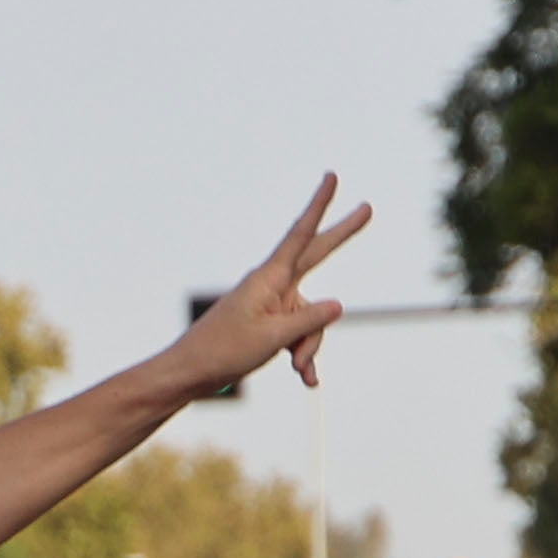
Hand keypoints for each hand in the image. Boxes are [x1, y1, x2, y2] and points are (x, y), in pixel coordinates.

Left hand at [158, 174, 373, 393]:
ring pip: (312, 319)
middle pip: (316, 256)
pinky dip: (304, 357)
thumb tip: (338, 305)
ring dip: (311, 347)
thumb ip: (310, 321)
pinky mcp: (271, 325)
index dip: (319, 205)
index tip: (331, 177)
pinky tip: (308, 380)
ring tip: (299, 370)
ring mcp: (274, 305)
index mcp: (269, 278)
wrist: (189, 374)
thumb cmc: (223, 351)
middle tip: (368, 208)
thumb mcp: (273, 337)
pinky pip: (300, 337)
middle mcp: (274, 286)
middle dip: (342, 236)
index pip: (301, 234)